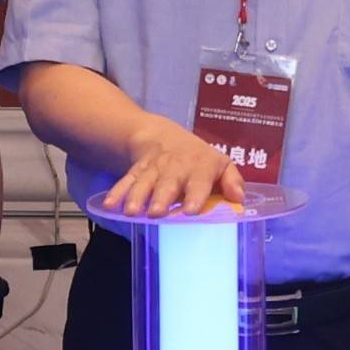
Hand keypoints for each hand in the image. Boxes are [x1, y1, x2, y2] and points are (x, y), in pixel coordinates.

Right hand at [95, 117, 241, 220]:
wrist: (161, 136)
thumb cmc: (198, 159)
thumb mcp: (221, 164)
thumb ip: (232, 181)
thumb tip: (240, 199)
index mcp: (201, 167)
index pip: (199, 181)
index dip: (195, 195)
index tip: (190, 211)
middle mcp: (176, 167)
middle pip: (167, 183)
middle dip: (161, 197)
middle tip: (156, 213)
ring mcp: (153, 169)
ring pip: (144, 182)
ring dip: (136, 196)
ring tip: (131, 212)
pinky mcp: (136, 171)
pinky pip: (125, 181)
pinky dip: (117, 192)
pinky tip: (109, 206)